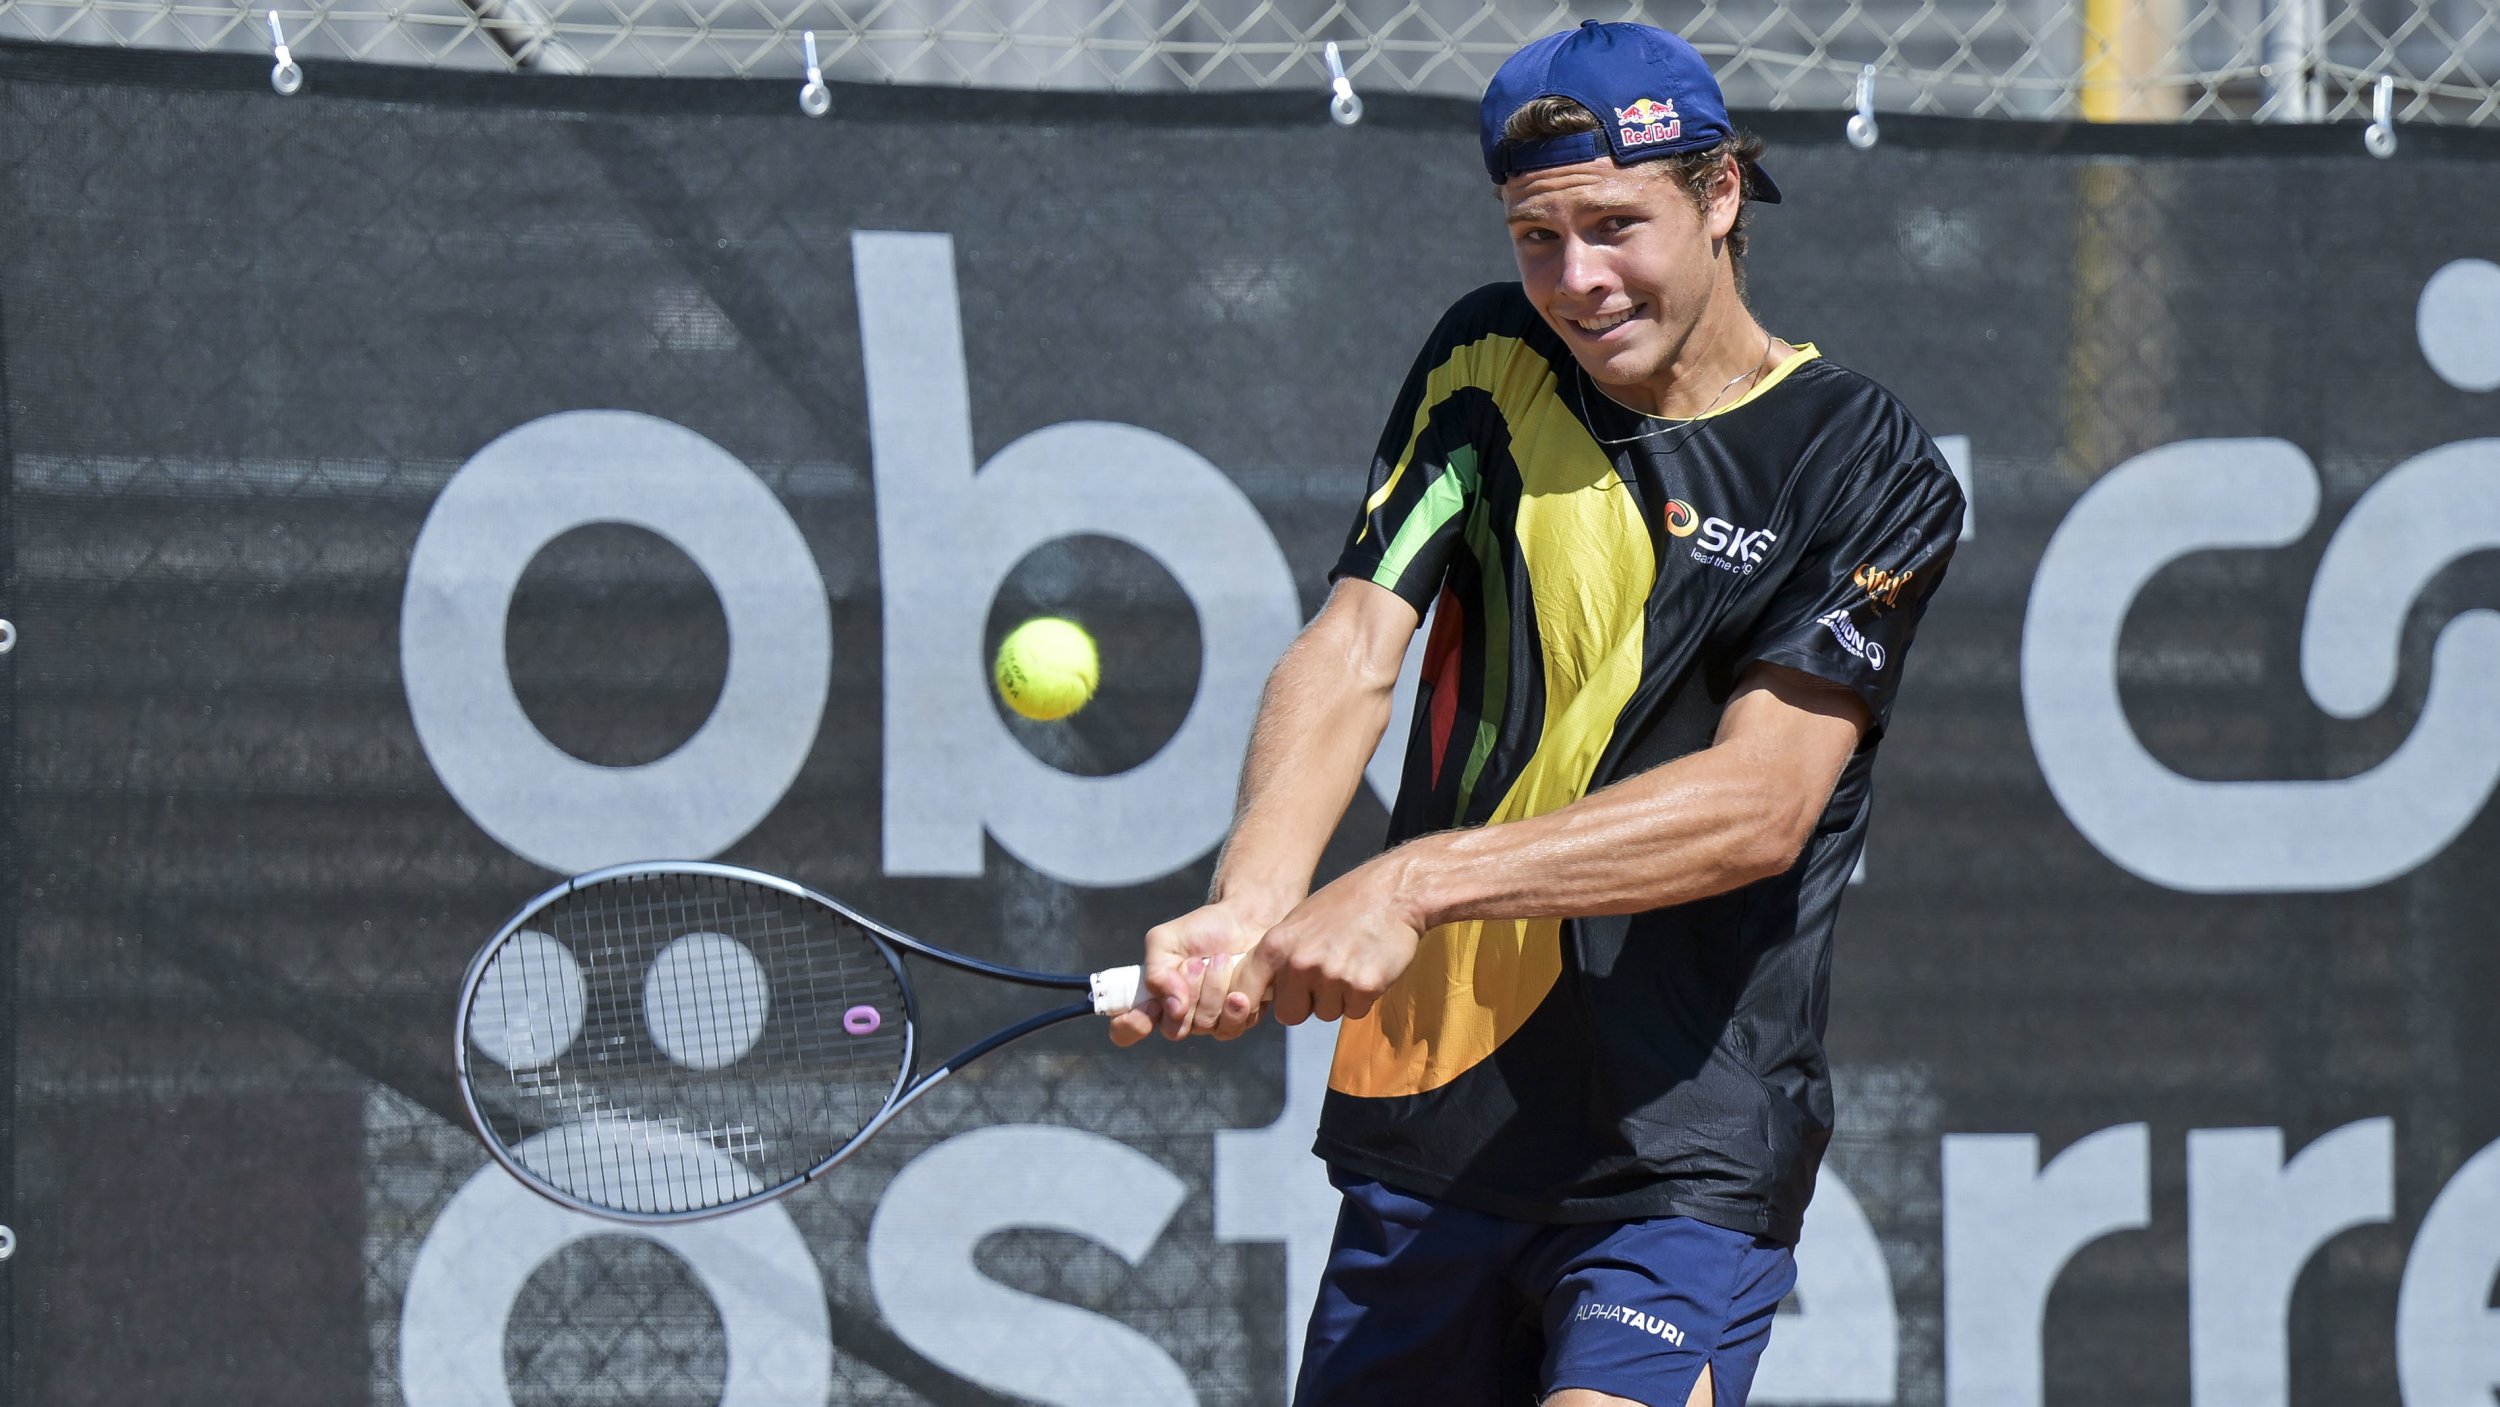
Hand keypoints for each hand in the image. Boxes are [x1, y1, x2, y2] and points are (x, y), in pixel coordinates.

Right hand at [1107, 897, 1281, 1046]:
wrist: (1244, 920)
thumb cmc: (1201, 930)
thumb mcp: (1165, 941)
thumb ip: (1157, 972)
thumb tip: (1173, 1007)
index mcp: (1155, 999)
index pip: (1129, 1030)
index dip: (1131, 1026)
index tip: (1148, 1007)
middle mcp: (1180, 1017)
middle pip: (1176, 1028)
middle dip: (1188, 991)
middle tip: (1196, 961)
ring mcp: (1210, 1022)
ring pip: (1206, 1024)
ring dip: (1214, 988)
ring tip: (1221, 959)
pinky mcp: (1240, 1019)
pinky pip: (1236, 1023)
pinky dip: (1238, 996)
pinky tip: (1242, 974)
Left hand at [1217, 855, 1425, 1037]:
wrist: (1393, 892)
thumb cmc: (1346, 904)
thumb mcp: (1298, 922)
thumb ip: (1279, 956)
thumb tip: (1263, 990)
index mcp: (1277, 945)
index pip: (1246, 991)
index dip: (1249, 1006)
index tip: (1251, 1012)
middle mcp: (1299, 963)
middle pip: (1289, 1014)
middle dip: (1306, 1004)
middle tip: (1326, 978)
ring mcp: (1331, 976)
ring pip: (1326, 1014)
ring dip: (1339, 999)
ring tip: (1351, 964)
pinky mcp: (1362, 986)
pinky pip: (1355, 1012)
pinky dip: (1363, 998)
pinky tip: (1368, 967)